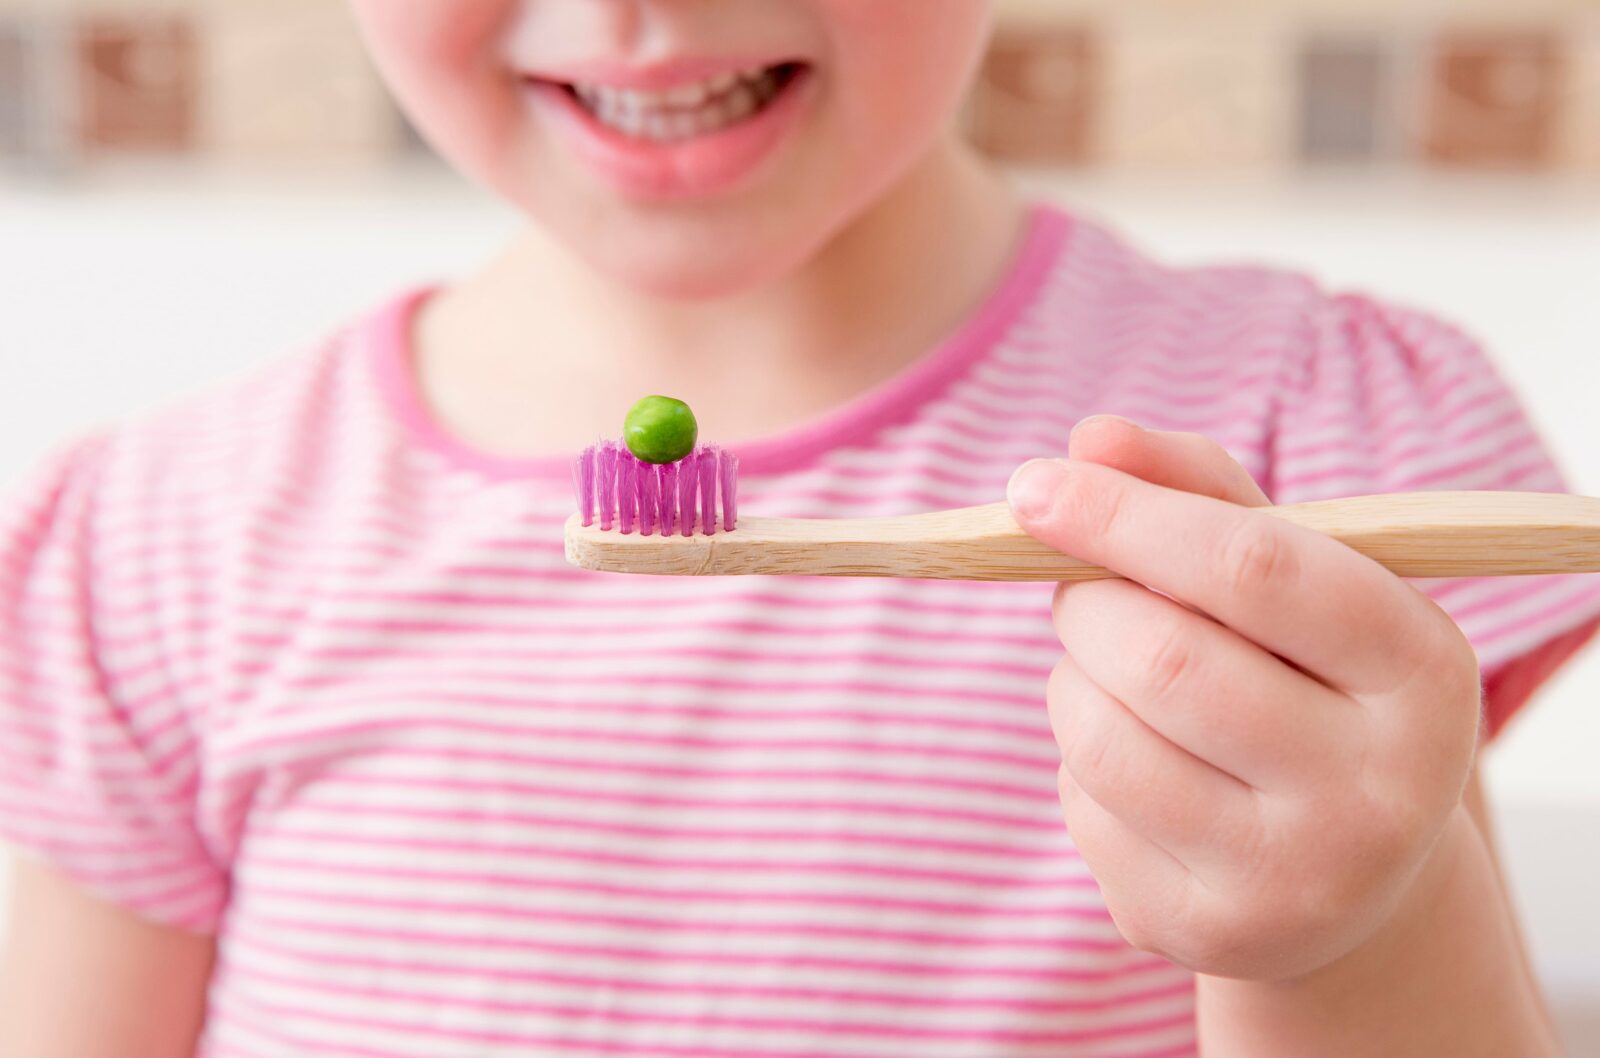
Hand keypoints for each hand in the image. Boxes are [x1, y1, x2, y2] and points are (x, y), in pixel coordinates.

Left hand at [1007, 415, 1482, 981]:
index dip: (1126, 516)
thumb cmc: (1308, 681)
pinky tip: (1140, 764)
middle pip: (1161, 658)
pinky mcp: (1205, 932)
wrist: (1347, 866)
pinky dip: (1078, 760)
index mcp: (1421, 672)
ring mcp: (1294, 881)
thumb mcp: (1292, 578)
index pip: (1254, 570)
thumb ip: (1198, 489)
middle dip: (1087, 603)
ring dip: (1070, 679)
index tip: (1033, 487)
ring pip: (1100, 738)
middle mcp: (1376, 793)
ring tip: (1112, 672)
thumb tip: (1088, 439)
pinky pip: (1081, 808)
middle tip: (1085, 592)